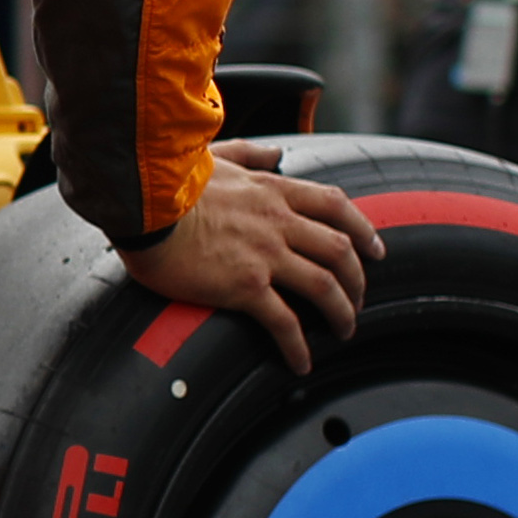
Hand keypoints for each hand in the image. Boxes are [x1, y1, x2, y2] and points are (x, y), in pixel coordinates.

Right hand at [125, 141, 382, 374]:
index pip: (335, 206)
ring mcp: (265, 254)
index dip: (362, 230)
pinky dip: (299, 346)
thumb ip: (251, 154)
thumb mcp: (217, 155)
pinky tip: (301, 363)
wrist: (142, 205)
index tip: (375, 250)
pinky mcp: (244, 286)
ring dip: (342, 312)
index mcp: (273, 190)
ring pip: (325, 287)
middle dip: (358, 279)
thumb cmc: (168, 181)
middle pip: (340, 251)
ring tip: (343, 331)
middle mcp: (278, 221)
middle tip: (358, 299)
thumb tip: (275, 154)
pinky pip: (284, 322)